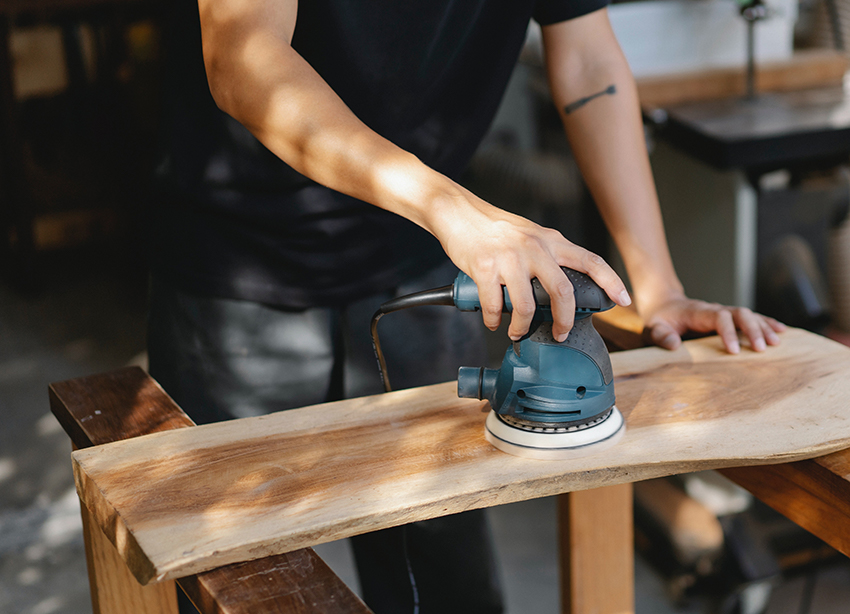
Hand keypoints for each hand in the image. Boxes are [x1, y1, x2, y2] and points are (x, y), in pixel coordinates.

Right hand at [426, 187, 631, 341]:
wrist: (458, 212)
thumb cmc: (494, 228)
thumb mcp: (530, 235)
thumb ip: (548, 256)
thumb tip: (560, 288)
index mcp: (551, 240)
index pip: (591, 261)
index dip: (611, 281)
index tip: (624, 300)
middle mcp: (534, 248)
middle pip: (562, 292)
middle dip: (564, 321)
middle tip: (560, 334)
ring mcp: (510, 258)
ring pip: (526, 306)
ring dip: (521, 327)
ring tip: (516, 332)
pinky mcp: (485, 268)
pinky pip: (494, 305)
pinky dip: (494, 320)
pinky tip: (493, 321)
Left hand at [641, 293, 786, 353]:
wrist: (665, 305)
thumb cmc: (660, 319)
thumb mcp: (653, 327)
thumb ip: (661, 335)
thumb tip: (674, 346)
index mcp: (698, 312)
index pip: (718, 317)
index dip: (728, 332)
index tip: (733, 351)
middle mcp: (715, 309)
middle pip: (739, 313)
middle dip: (752, 329)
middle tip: (762, 349)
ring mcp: (724, 312)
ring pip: (748, 315)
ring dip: (763, 327)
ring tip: (776, 343)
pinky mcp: (729, 318)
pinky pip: (751, 318)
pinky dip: (766, 323)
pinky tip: (781, 331)